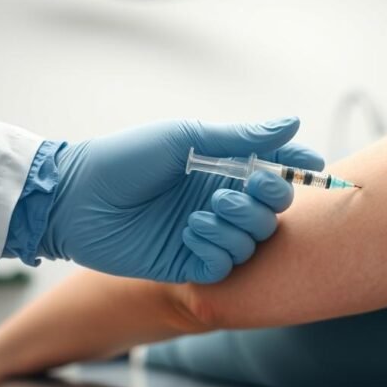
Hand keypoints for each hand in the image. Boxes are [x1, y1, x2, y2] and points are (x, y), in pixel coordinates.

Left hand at [40, 117, 323, 282]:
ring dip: (237, 225)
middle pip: (274, 210)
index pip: (276, 172)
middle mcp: (220, 202)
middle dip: (266, 200)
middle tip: (236, 189)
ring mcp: (206, 234)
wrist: (75, 198)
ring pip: (254, 240)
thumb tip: (293, 122)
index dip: (299, 170)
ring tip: (201, 213)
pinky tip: (190, 233)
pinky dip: (217, 248)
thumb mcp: (185, 138)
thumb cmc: (125, 160)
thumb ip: (240, 137)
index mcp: (222, 169)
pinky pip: (226, 264)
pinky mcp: (189, 263)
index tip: (312, 166)